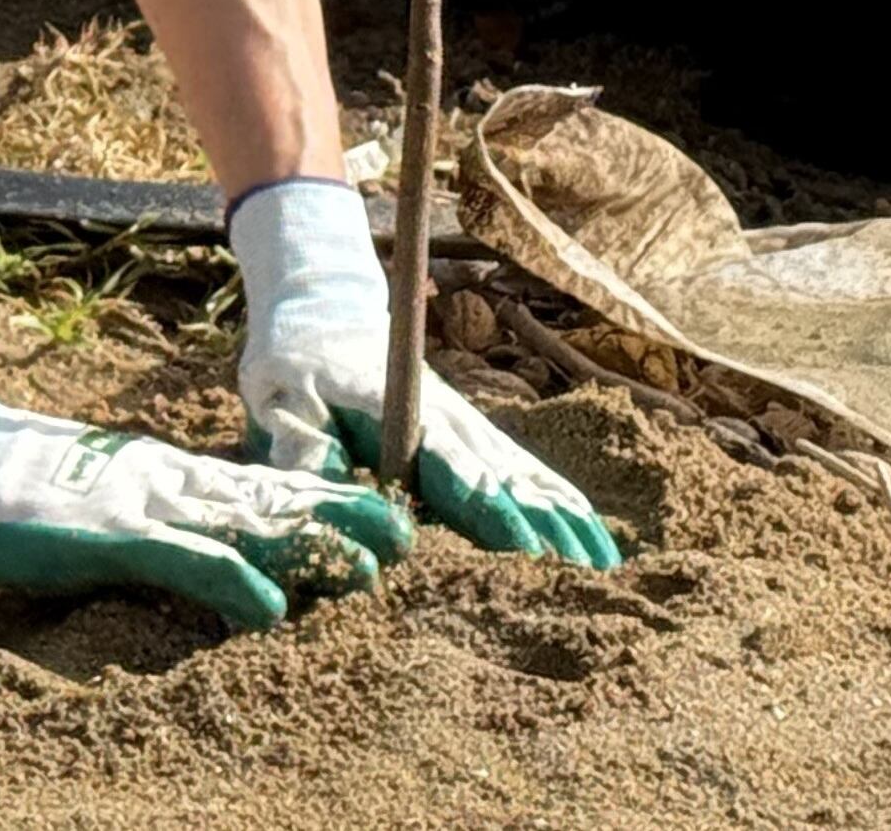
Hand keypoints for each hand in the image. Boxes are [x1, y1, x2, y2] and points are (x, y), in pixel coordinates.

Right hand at [0, 308, 413, 630]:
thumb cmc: (20, 490)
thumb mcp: (107, 505)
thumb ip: (158, 524)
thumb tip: (207, 553)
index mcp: (173, 479)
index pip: (265, 491)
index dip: (325, 505)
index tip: (380, 520)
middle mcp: (173, 486)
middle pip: (274, 501)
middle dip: (343, 519)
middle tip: (408, 534)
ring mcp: (148, 507)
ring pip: (247, 525)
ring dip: (311, 546)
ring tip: (374, 563)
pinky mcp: (116, 535)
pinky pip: (185, 562)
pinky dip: (233, 582)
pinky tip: (272, 607)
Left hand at [229, 179, 621, 566]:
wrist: (319, 307)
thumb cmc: (294, 366)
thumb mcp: (282, 403)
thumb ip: (307, 450)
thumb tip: (338, 500)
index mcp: (403, 414)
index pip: (454, 469)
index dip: (491, 510)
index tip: (527, 550)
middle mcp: (449, 419)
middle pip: (506, 479)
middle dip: (547, 530)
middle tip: (589, 581)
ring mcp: (469, 424)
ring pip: (526, 476)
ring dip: (567, 520)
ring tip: (608, 568)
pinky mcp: (474, 433)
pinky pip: (526, 471)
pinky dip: (561, 502)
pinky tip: (593, 537)